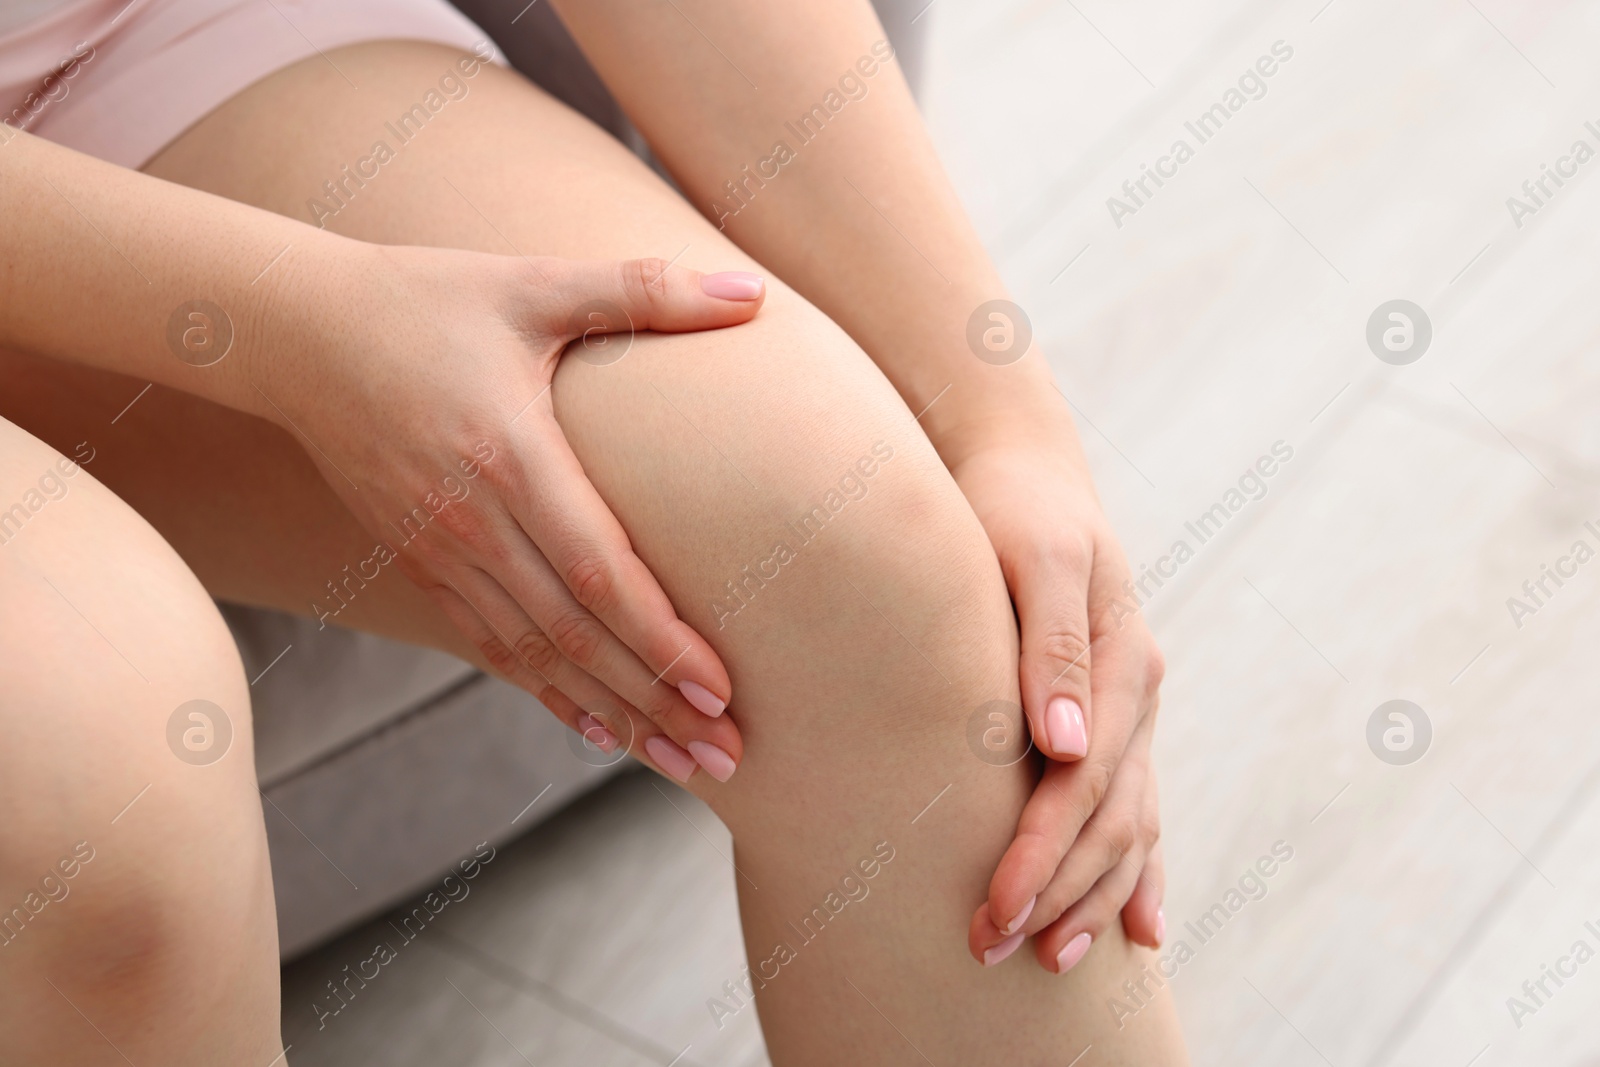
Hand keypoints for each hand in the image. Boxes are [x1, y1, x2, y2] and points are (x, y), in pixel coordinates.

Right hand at [255, 242, 767, 783]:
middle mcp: (472, 520)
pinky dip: (548, 693)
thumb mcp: (534, 284)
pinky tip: (599, 731)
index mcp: (509, 455)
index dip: (659, 640)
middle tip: (729, 756)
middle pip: (574, 636)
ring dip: (613, 714)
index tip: (721, 691)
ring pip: (534, 656)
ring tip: (683, 763)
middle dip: (654, 702)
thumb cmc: (427, 299)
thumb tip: (755, 292)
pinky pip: (490, 645)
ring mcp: (440, 550)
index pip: (597, 573)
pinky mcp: (421, 563)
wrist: (297, 331)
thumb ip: (645, 290)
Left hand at [947, 430, 1165, 970]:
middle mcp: (1137, 696)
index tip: (997, 905)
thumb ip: (1050, 648)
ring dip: (1093, 896)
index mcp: (1124, 662)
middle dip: (1057, 890)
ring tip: (1053, 957)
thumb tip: (1065, 748)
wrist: (1024, 472)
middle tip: (991, 947)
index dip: (1043, 850)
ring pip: (1128, 825)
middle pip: (1110, 819)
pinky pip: (1134, 808)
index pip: (1086, 783)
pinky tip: (1137, 928)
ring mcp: (1130, 712)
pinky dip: (1136, 871)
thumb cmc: (1013, 509)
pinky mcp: (1109, 720)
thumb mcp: (1034, 558)